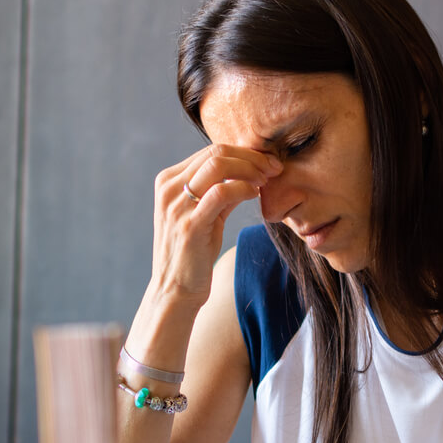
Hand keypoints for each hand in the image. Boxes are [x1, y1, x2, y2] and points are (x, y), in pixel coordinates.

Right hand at [148, 144, 281, 308]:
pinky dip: (243, 187)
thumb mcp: (205, 216)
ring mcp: (176, 206)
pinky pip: (221, 192)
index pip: (210, 151)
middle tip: (274, 168)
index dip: (244, 153)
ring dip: (250, 169)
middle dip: (251, 157)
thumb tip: (248, 171)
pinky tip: (255, 194)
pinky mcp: (190, 225)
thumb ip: (220, 191)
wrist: (175, 291)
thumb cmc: (192, 254)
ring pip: (218, 165)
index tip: (267, 163)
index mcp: (168, 182)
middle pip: (215, 152)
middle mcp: (169, 189)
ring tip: (267, 180)